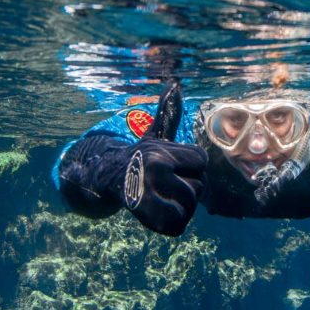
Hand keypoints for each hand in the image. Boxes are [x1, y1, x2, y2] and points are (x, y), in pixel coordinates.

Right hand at [124, 80, 207, 235]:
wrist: (107, 179)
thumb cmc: (140, 157)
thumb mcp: (153, 134)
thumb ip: (168, 113)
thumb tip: (174, 83)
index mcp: (162, 153)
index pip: (202, 161)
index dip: (190, 165)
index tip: (172, 164)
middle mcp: (157, 174)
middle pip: (199, 186)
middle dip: (186, 185)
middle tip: (164, 182)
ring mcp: (153, 199)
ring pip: (190, 206)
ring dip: (180, 204)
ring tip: (161, 195)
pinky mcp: (151, 222)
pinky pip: (178, 225)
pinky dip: (171, 222)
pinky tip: (158, 210)